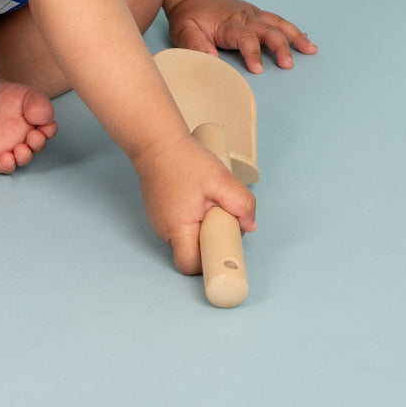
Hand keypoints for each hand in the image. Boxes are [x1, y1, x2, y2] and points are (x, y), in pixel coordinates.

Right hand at [134, 134, 256, 273]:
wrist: (156, 141)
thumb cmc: (183, 159)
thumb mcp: (220, 178)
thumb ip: (241, 203)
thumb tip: (250, 225)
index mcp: (177, 229)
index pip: (192, 265)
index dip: (211, 260)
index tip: (225, 246)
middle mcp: (164, 232)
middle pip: (193, 252)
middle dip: (212, 240)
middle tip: (221, 215)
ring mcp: (160, 223)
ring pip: (189, 239)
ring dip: (204, 228)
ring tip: (209, 202)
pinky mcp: (161, 213)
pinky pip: (182, 226)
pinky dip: (194, 218)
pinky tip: (199, 198)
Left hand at [168, 0, 316, 71]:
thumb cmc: (189, 16)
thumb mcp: (183, 30)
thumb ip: (195, 44)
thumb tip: (211, 58)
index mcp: (228, 22)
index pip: (245, 37)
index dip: (252, 53)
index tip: (258, 70)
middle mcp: (244, 16)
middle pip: (268, 30)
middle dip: (280, 47)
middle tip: (288, 65)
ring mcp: (252, 13)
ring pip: (278, 23)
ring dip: (295, 36)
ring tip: (310, 49)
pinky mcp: (256, 14)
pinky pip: (278, 21)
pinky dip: (293, 30)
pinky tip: (305, 40)